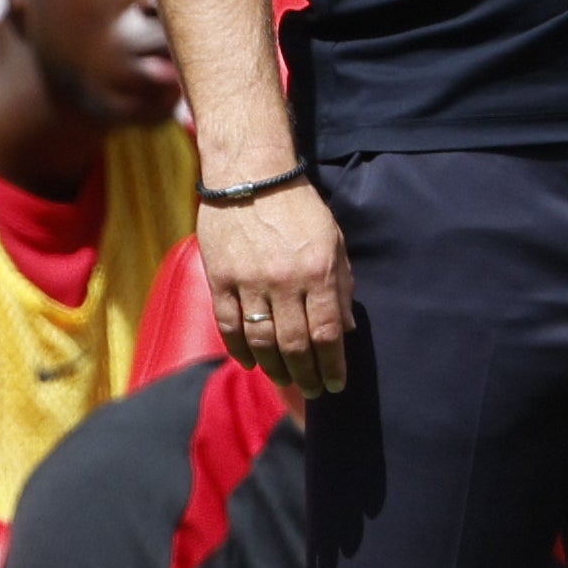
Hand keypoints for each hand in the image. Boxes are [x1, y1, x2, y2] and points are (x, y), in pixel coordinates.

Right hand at [200, 181, 353, 395]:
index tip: (336, 384)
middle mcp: (284, 281)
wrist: (251, 175)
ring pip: (262, 340)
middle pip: (296, 344)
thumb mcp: (333, 240)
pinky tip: (251, 363)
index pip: (328, 333)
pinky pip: (229, 325)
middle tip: (313, 392)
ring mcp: (249, 281)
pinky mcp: (220, 278)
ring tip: (285, 380)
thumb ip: (341, 285)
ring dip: (275, 368)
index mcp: (317, 271)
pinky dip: (239, 350)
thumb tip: (347, 330)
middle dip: (307, 375)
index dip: (333, 365)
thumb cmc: (299, 208)